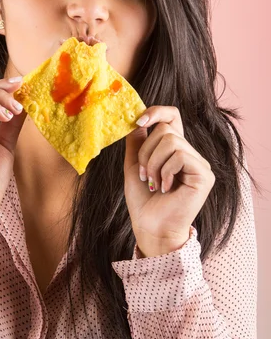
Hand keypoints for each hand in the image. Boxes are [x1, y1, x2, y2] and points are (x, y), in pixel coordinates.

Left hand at [123, 106, 214, 256]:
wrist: (150, 227)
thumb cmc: (143, 201)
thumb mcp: (134, 165)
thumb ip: (137, 142)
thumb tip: (137, 119)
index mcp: (174, 150)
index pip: (172, 116)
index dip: (156, 111)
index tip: (138, 120)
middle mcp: (190, 154)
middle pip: (166, 129)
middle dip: (146, 152)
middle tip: (144, 175)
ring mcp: (199, 164)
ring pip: (171, 141)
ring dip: (153, 163)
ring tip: (153, 183)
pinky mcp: (204, 174)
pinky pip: (180, 155)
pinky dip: (165, 171)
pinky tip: (166, 188)